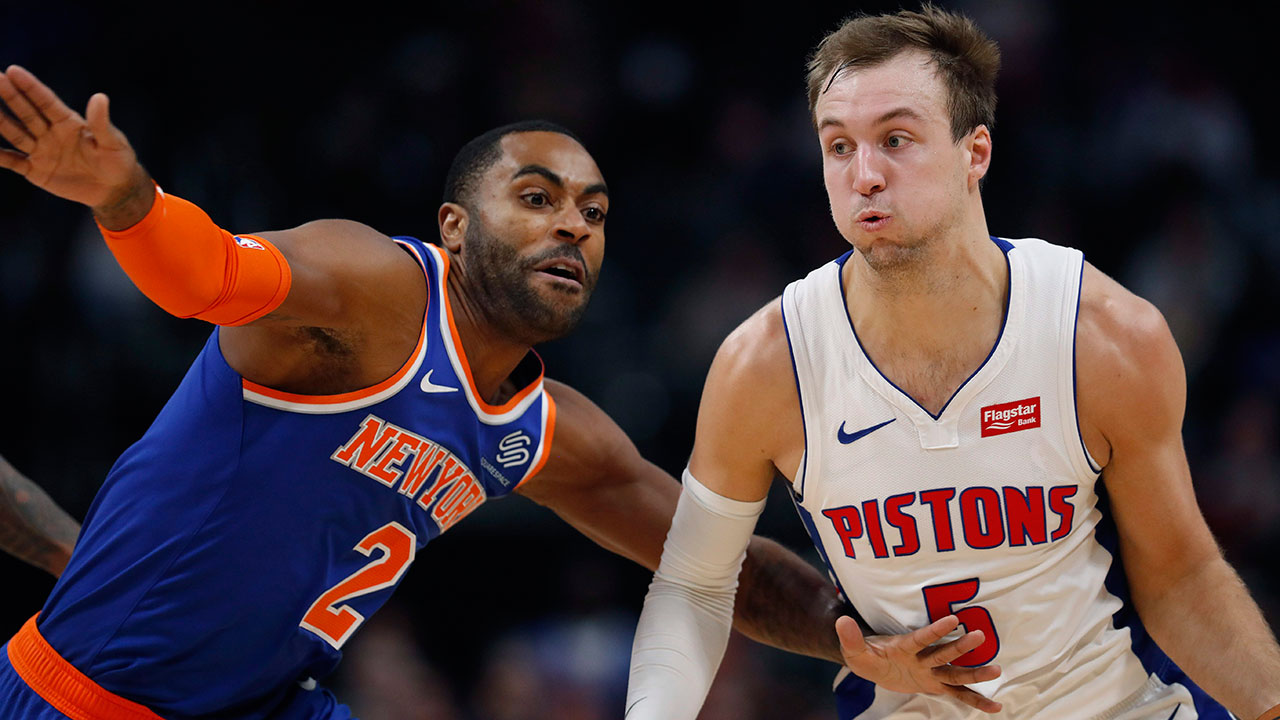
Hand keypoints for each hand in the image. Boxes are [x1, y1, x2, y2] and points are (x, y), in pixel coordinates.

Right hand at [0, 65, 149, 222]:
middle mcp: (50, 133)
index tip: (13, 70)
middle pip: (25, 112)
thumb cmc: (117, 161)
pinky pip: (12, 161)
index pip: (45, 101)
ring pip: (15, 133)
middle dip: (8, 95)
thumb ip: (101, 123)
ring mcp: (41, 150)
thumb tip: (100, 97)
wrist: (114, 189)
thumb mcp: (113, 142)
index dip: (30, 87)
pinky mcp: (36, 170)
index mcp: (68, 122)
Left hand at [837, 614, 1002, 713]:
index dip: (935, 630)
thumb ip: (850, 638)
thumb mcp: (854, 650)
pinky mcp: (935, 684)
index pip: (922, 637)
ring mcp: (931, 670)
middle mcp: (923, 657)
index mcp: (905, 646)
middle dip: (960, 646)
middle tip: (980, 636)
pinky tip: (995, 707)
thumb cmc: (865, 654)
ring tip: (998, 670)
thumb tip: (841, 621)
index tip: (952, 619)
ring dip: (975, 672)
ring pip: (956, 672)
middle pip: (943, 653)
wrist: (873, 663)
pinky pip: (958, 694)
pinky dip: (976, 700)